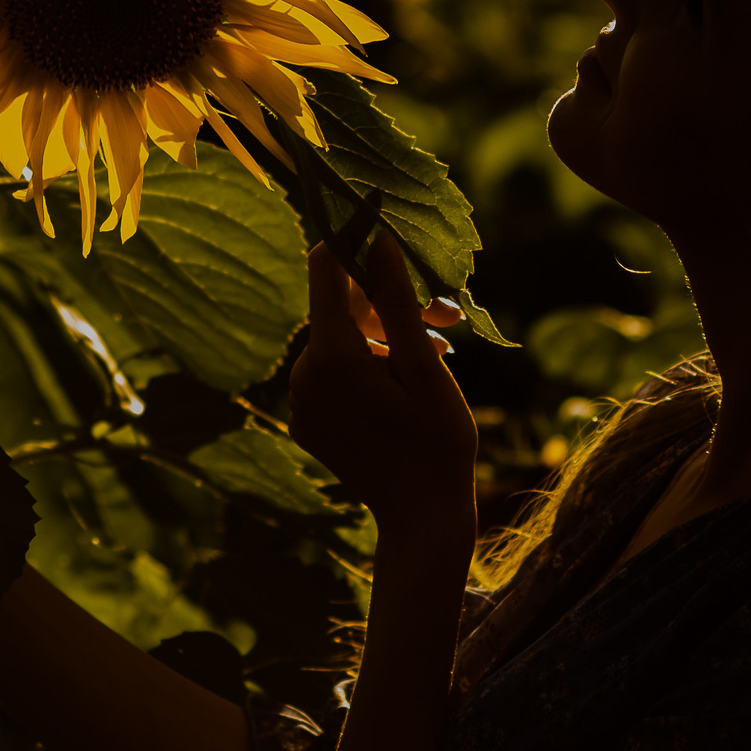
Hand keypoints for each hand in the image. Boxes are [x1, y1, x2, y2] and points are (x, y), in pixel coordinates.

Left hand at [287, 228, 476, 533]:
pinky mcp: (307, 422)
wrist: (422, 517)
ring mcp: (301, 401)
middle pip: (340, 309)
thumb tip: (377, 238)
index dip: (354, 242)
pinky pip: (334, 376)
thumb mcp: (424, 365)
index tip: (388, 232)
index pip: (324, 269)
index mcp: (331, 354)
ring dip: (387, 337)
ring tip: (442, 351)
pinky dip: (369, 368)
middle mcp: (303, 373)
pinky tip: (410, 382)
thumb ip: (395, 299)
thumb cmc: (436, 440)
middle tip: (448, 314)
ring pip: (341, 343)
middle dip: (391, 302)